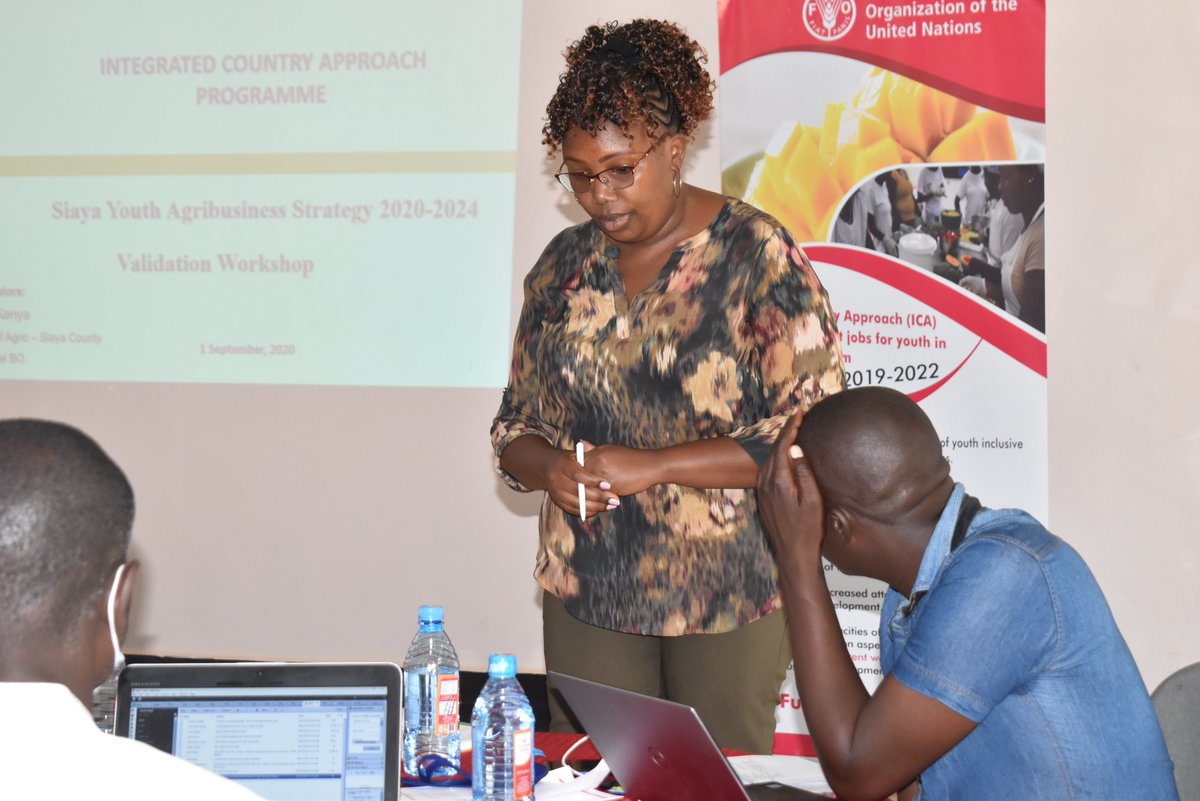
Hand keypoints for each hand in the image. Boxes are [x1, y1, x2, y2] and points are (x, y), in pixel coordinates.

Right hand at [544, 443, 619, 518]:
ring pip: (577, 503)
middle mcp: (556, 479)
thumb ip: (590, 458)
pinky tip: (600, 509)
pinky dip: (587, 511)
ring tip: (611, 506)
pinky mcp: (557, 502)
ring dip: (596, 507)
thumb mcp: (577, 454)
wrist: (547, 466)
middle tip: (615, 500)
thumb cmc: (569, 459)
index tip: (608, 485)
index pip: (578, 474)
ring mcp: (555, 492)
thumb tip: (606, 464)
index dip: (593, 481)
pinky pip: (573, 510)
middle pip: (578, 491)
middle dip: (599, 497)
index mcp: (562, 464)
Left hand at [579, 443, 659, 495]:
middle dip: (580, 487)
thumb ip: (593, 450)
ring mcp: (603, 474)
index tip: (577, 481)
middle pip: (580, 479)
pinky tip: (603, 500)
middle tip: (580, 493)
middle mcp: (597, 462)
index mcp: (595, 453)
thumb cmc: (630, 458)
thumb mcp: (610, 450)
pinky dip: (599, 499)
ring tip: (592, 499)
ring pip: (588, 489)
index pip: (577, 466)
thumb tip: (580, 443)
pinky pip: (600, 495)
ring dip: (589, 495)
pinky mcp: (610, 486)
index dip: (576, 476)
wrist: (650, 466)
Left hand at [756, 411, 826, 570]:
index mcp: (779, 481)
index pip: (783, 445)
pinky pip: (768, 470)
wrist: (793, 554)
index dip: (791, 427)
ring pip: (769, 459)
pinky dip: (777, 458)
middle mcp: (766, 483)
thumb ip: (804, 473)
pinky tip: (784, 457)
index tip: (799, 413)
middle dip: (785, 432)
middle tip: (798, 418)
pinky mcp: (763, 498)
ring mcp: (762, 491)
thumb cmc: (808, 529)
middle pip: (774, 450)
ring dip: (780, 445)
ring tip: (792, 432)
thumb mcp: (813, 501)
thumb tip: (796, 448)